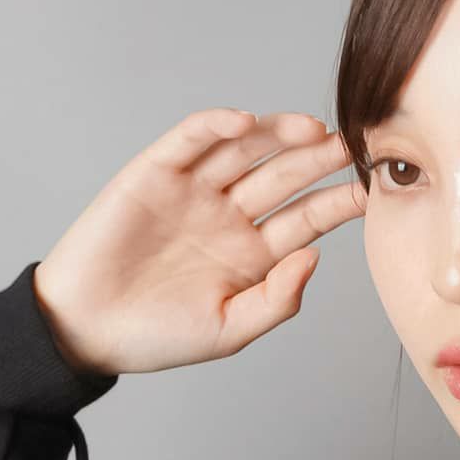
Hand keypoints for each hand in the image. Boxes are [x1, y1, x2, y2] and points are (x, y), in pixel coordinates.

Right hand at [32, 107, 367, 376]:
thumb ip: (277, 299)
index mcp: (253, 255)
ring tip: (313, 130)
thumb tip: (315, 256)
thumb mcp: (229, 330)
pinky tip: (246, 122)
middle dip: (317, 161)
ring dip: (277, 135)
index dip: (337, 203)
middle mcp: (228, 217)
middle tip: (352, 146)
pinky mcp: (155, 172)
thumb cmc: (157, 337)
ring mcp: (193, 191)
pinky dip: (216, 126)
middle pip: (283, 177)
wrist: (87, 329)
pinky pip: (190, 140)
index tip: (372, 191)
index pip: (306, 219)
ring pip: (244, 151)